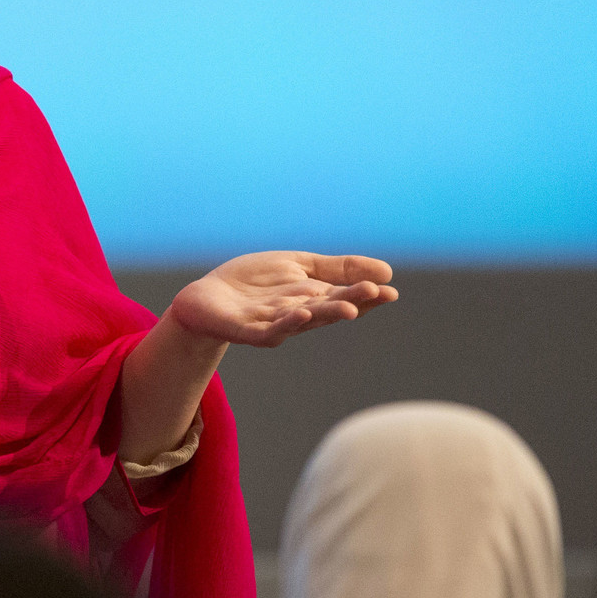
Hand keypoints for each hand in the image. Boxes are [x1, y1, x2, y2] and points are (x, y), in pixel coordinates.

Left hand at [169, 251, 396, 348]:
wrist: (206, 298)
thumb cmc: (254, 283)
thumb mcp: (299, 266)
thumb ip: (337, 268)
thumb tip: (386, 272)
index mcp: (313, 298)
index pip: (345, 296)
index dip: (367, 295)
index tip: (390, 290)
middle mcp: (299, 314)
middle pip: (329, 308)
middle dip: (352, 302)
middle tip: (377, 294)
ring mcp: (275, 325)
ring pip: (305, 321)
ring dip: (326, 315)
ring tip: (349, 309)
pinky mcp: (249, 331)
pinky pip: (271, 330)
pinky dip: (287, 324)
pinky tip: (302, 313)